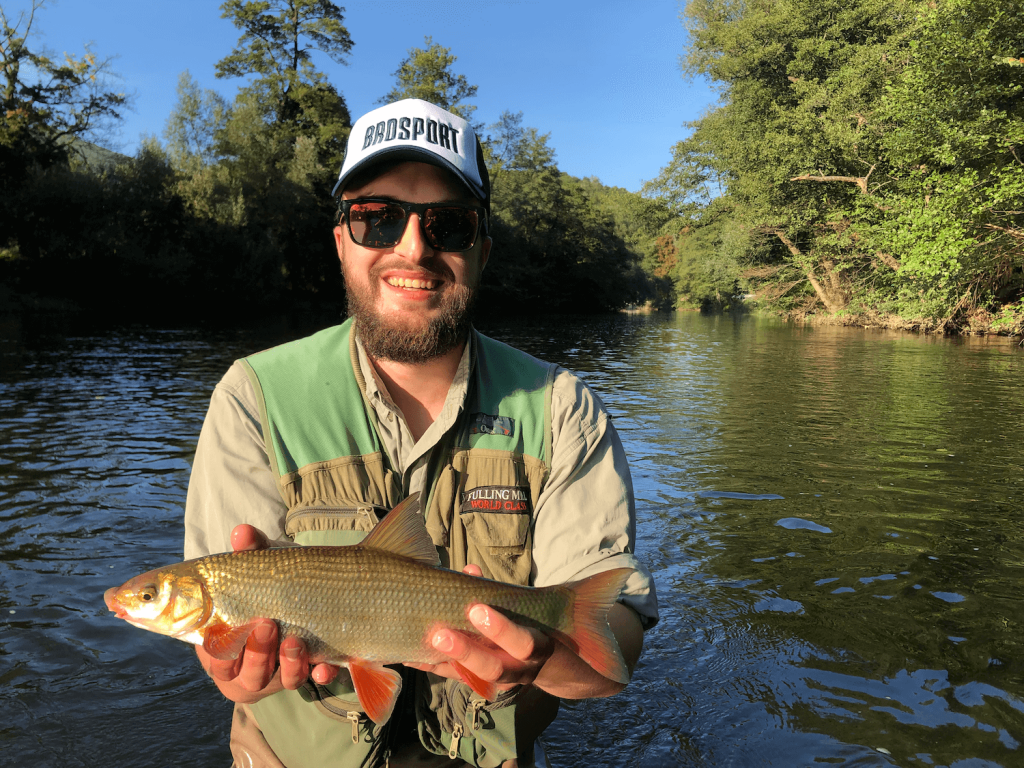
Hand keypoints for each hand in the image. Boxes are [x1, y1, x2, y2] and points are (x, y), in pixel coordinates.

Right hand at [194, 524, 342, 703]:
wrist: (303, 594)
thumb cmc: (266, 587)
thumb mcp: (259, 570)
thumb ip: (249, 553)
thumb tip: (243, 532)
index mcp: (226, 644)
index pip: (215, 657)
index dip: (221, 650)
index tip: (234, 629)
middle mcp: (251, 666)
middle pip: (247, 675)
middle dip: (257, 654)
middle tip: (266, 625)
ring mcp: (281, 673)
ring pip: (281, 681)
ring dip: (288, 665)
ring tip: (295, 641)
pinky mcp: (310, 671)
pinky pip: (315, 680)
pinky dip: (320, 675)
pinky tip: (325, 668)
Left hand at [408, 565, 643, 699]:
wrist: (573, 666)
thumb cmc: (567, 624)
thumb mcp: (571, 605)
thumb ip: (586, 586)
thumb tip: (603, 568)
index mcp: (540, 651)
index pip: (521, 643)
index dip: (498, 628)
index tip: (475, 606)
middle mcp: (516, 668)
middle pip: (488, 665)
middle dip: (463, 648)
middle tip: (437, 629)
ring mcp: (496, 675)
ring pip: (466, 674)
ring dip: (440, 656)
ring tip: (420, 636)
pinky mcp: (477, 676)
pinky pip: (450, 673)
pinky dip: (428, 662)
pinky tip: (402, 651)